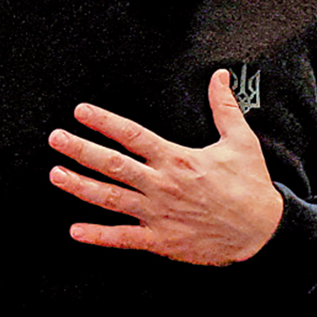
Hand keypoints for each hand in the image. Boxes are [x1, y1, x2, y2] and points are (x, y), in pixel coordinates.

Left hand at [47, 69, 283, 264]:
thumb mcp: (241, 140)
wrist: (261, 231)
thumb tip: (219, 76)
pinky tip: (75, 231)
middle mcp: (162, 184)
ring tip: (55, 174)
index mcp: (178, 158)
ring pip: (110, 199)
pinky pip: (122, 237)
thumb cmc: (251, 185)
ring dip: (80, 186)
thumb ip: (224, 107)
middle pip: (112, 164)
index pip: (133, 135)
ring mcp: (158, 214)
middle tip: (56, 138)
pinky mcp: (160, 240)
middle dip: (81, 150)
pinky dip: (98, 236)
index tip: (82, 112)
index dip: (104, 122)